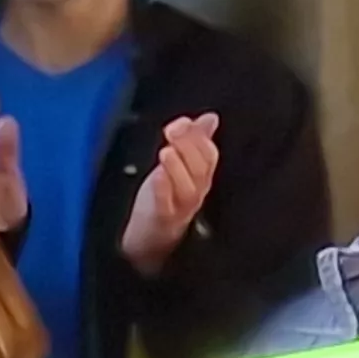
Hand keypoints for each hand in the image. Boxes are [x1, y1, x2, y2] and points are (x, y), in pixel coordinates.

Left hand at [121, 113, 220, 274]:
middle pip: (201, 169)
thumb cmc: (164, 199)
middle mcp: (196, 192)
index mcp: (201, 178)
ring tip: (167, 150)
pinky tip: (157, 175)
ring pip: (188, 188)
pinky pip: (166, 206)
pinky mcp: (162, 221)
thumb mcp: (179, 166)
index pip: (209, 155)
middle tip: (173, 130)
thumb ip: (194, 141)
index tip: (184, 121)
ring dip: (178, 166)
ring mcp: (180, 208)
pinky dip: (163, 189)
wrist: (148, 239)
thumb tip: (210, 118)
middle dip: (189, 146)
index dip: (198, 137)